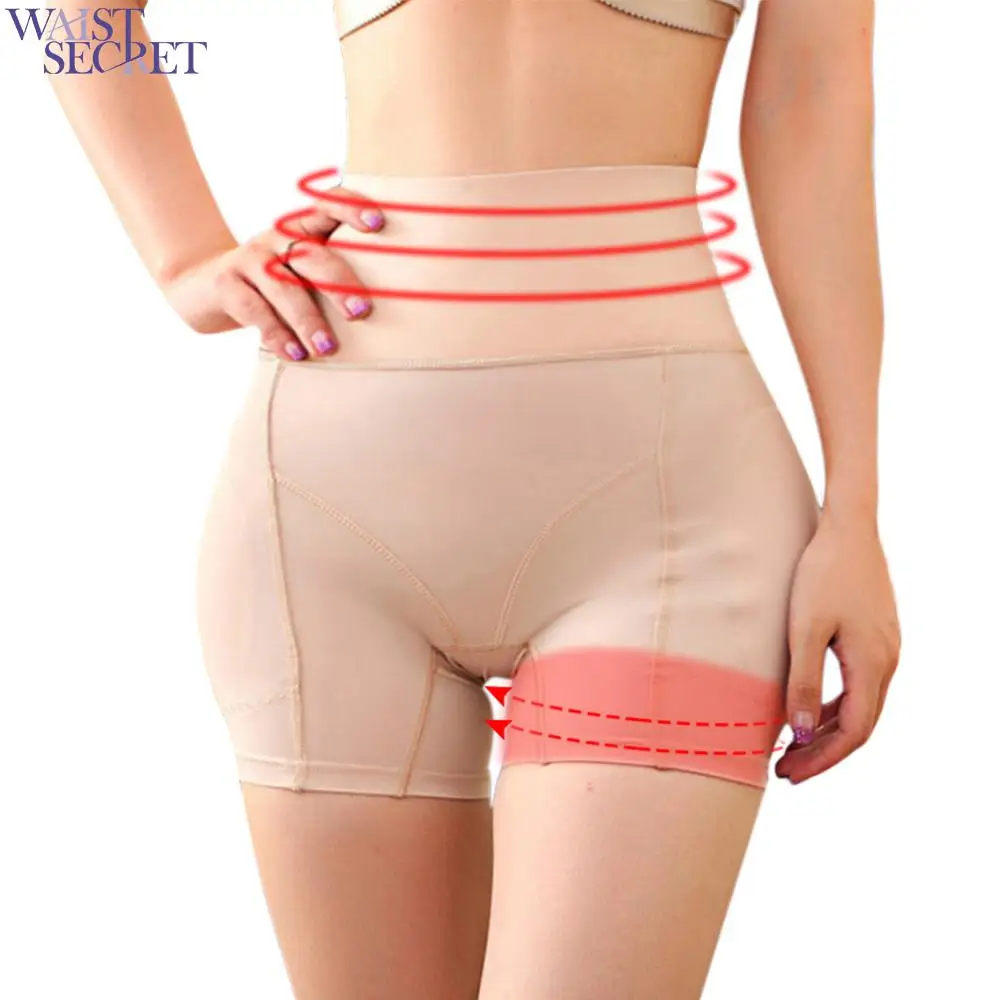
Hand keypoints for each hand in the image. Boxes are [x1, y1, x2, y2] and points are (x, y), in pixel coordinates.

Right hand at [160, 183, 383, 360]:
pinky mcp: (226, 283)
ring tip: (327, 347)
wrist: (204, 288)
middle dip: (339, 283)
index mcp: (301, 229)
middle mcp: (277, 238)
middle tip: (362, 311)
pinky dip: (277, 335)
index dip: (351, 210)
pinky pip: (255, 311)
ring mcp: (250, 258)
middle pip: (312, 255)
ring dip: (308, 320)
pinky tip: (295, 354)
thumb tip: (376, 313)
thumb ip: (330, 279)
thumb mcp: (300, 274)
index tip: (377, 225)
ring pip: (284, 288)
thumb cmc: (272, 287)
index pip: (327, 207)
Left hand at [775, 511, 900, 783]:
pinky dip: (832, 705)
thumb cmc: (822, 574)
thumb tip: (798, 733)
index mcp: (873, 665)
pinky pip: (858, 685)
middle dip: (822, 752)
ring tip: (790, 748)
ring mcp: (885, 649)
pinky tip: (806, 709)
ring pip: (859, 706)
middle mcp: (888, 662)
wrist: (848, 528)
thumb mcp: (804, 629)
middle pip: (858, 725)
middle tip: (785, 772)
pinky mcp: (876, 636)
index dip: (821, 758)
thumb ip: (802, 681)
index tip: (789, 774)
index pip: (852, 733)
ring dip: (826, 730)